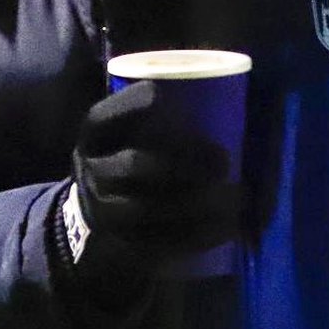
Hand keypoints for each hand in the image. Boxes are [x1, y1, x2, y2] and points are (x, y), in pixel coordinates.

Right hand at [70, 80, 239, 270]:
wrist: (93, 211)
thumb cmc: (127, 155)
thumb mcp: (124, 130)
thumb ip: (156, 113)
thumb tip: (218, 85)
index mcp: (94, 137)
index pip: (107, 117)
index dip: (135, 105)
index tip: (167, 97)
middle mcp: (92, 171)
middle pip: (136, 166)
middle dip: (184, 163)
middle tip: (223, 159)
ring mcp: (104, 211)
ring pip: (149, 209)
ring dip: (198, 203)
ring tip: (236, 195)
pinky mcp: (122, 243)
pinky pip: (161, 243)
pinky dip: (198, 235)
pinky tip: (227, 225)